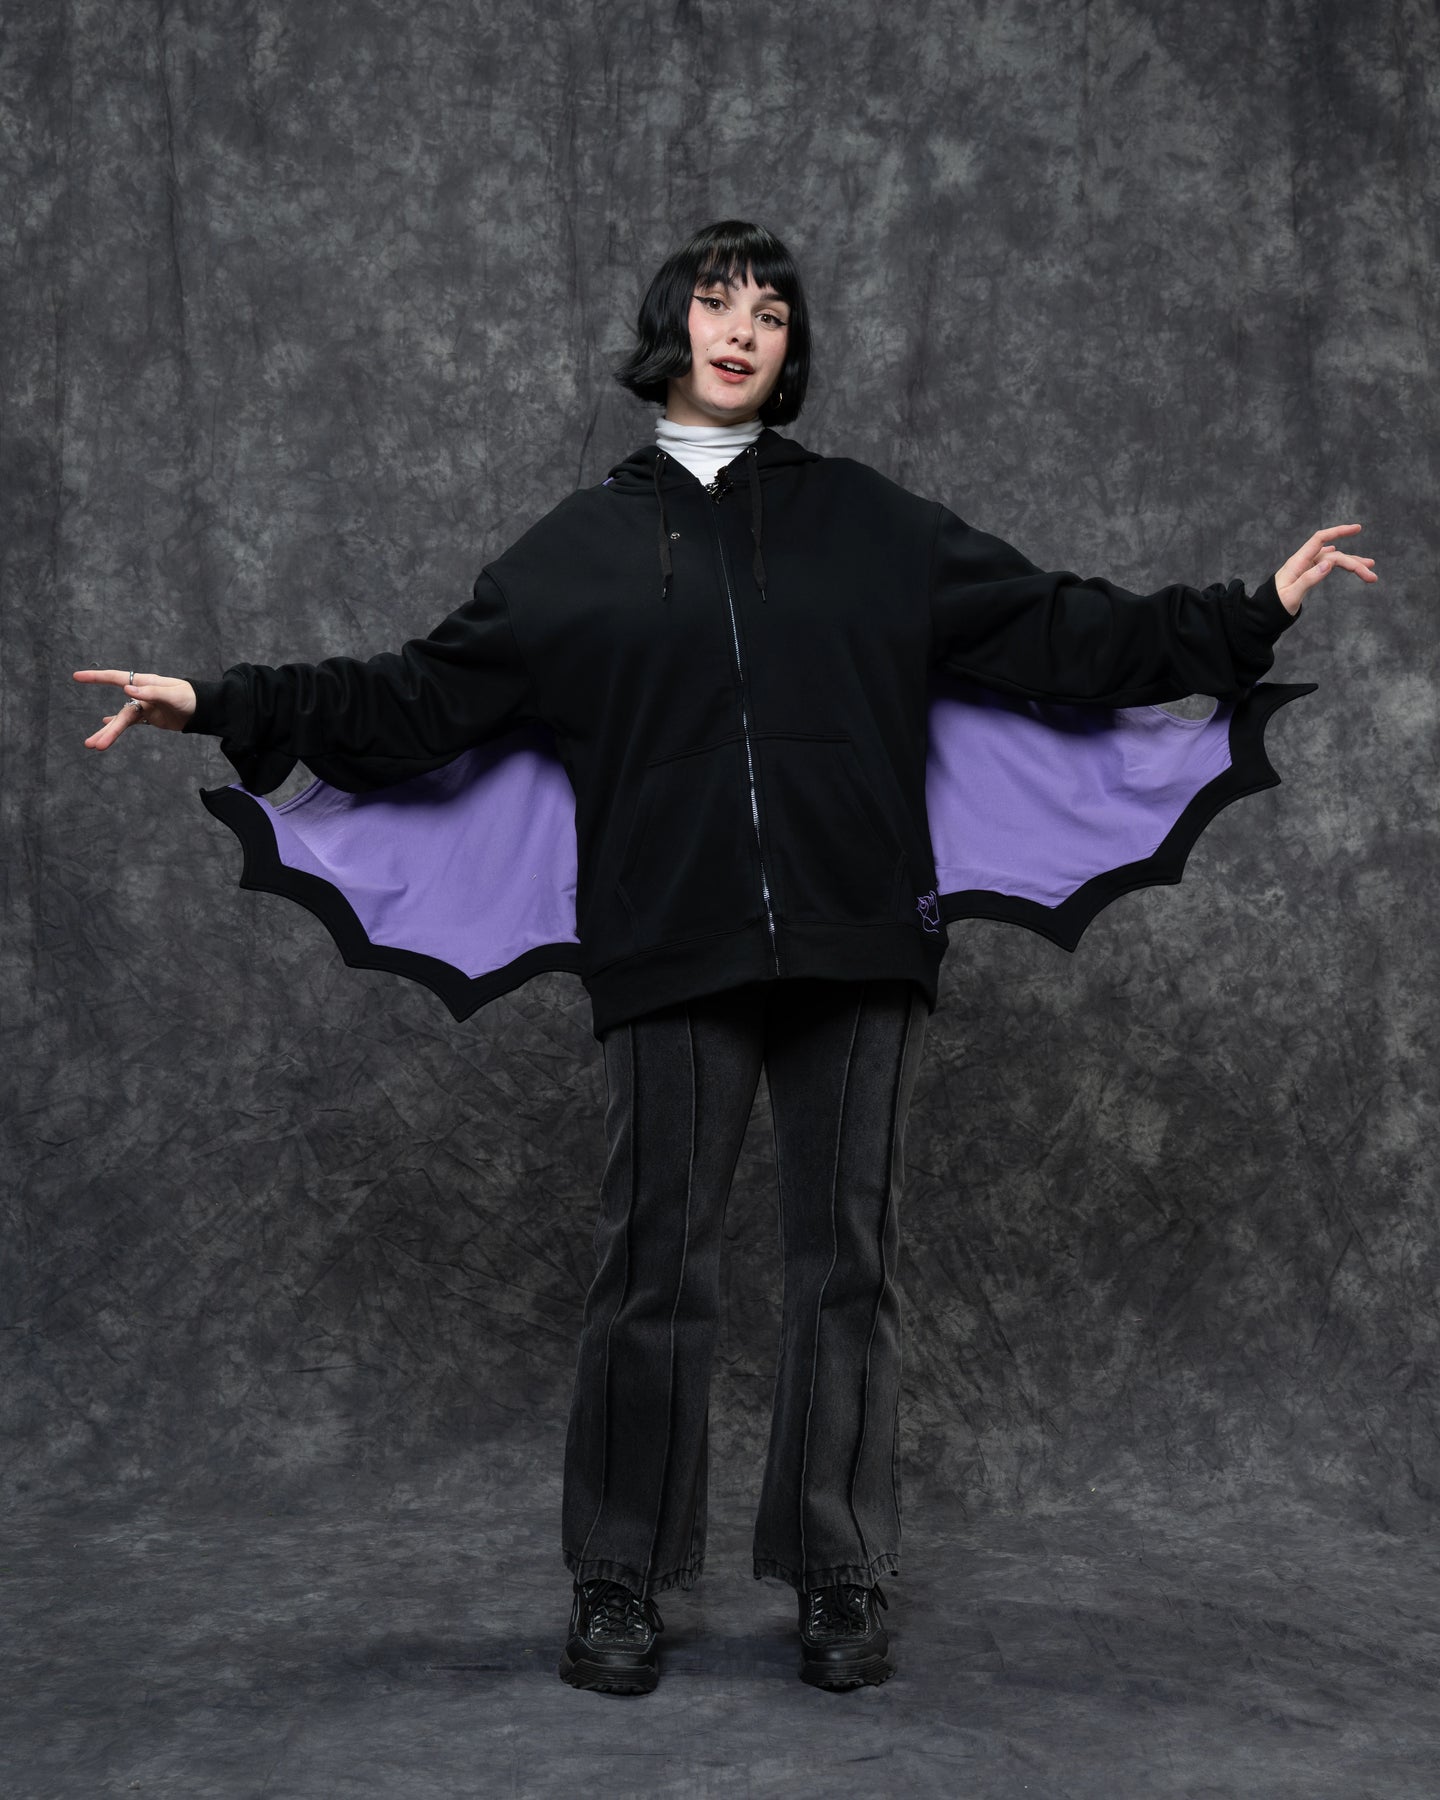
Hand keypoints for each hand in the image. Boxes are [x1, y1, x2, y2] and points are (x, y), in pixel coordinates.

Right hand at [73, 669, 196, 748]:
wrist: (205, 708)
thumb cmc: (190, 697)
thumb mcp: (173, 694)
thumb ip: (151, 692)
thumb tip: (126, 689)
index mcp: (145, 683)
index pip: (116, 678)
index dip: (96, 677)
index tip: (77, 676)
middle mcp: (141, 694)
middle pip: (120, 713)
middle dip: (107, 729)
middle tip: (91, 744)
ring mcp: (145, 707)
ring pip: (123, 721)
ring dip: (111, 733)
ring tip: (96, 746)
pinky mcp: (150, 717)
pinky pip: (131, 722)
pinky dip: (118, 725)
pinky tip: (106, 726)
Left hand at [1275, 523, 1377, 615]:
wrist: (1262, 615)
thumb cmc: (1274, 607)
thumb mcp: (1291, 596)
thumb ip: (1308, 580)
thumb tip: (1329, 563)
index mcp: (1297, 562)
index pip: (1320, 539)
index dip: (1339, 531)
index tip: (1357, 528)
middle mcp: (1302, 562)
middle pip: (1333, 555)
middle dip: (1354, 563)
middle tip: (1372, 576)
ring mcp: (1304, 568)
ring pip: (1333, 561)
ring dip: (1351, 565)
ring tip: (1370, 574)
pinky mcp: (1305, 575)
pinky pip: (1326, 565)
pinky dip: (1338, 564)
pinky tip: (1343, 562)